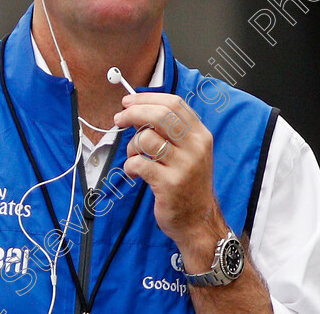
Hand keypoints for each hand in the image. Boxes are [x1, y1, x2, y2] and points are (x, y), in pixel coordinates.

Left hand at [115, 93, 227, 271]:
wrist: (198, 220)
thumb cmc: (188, 183)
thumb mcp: (190, 152)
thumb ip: (172, 131)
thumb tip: (138, 109)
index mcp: (200, 134)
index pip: (174, 103)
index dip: (147, 99)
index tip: (129, 101)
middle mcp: (196, 147)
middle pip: (160, 115)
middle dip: (133, 113)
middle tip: (119, 119)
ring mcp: (184, 166)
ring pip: (146, 139)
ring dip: (131, 146)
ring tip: (133, 157)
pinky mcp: (170, 184)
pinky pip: (139, 164)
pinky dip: (130, 166)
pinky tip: (134, 173)